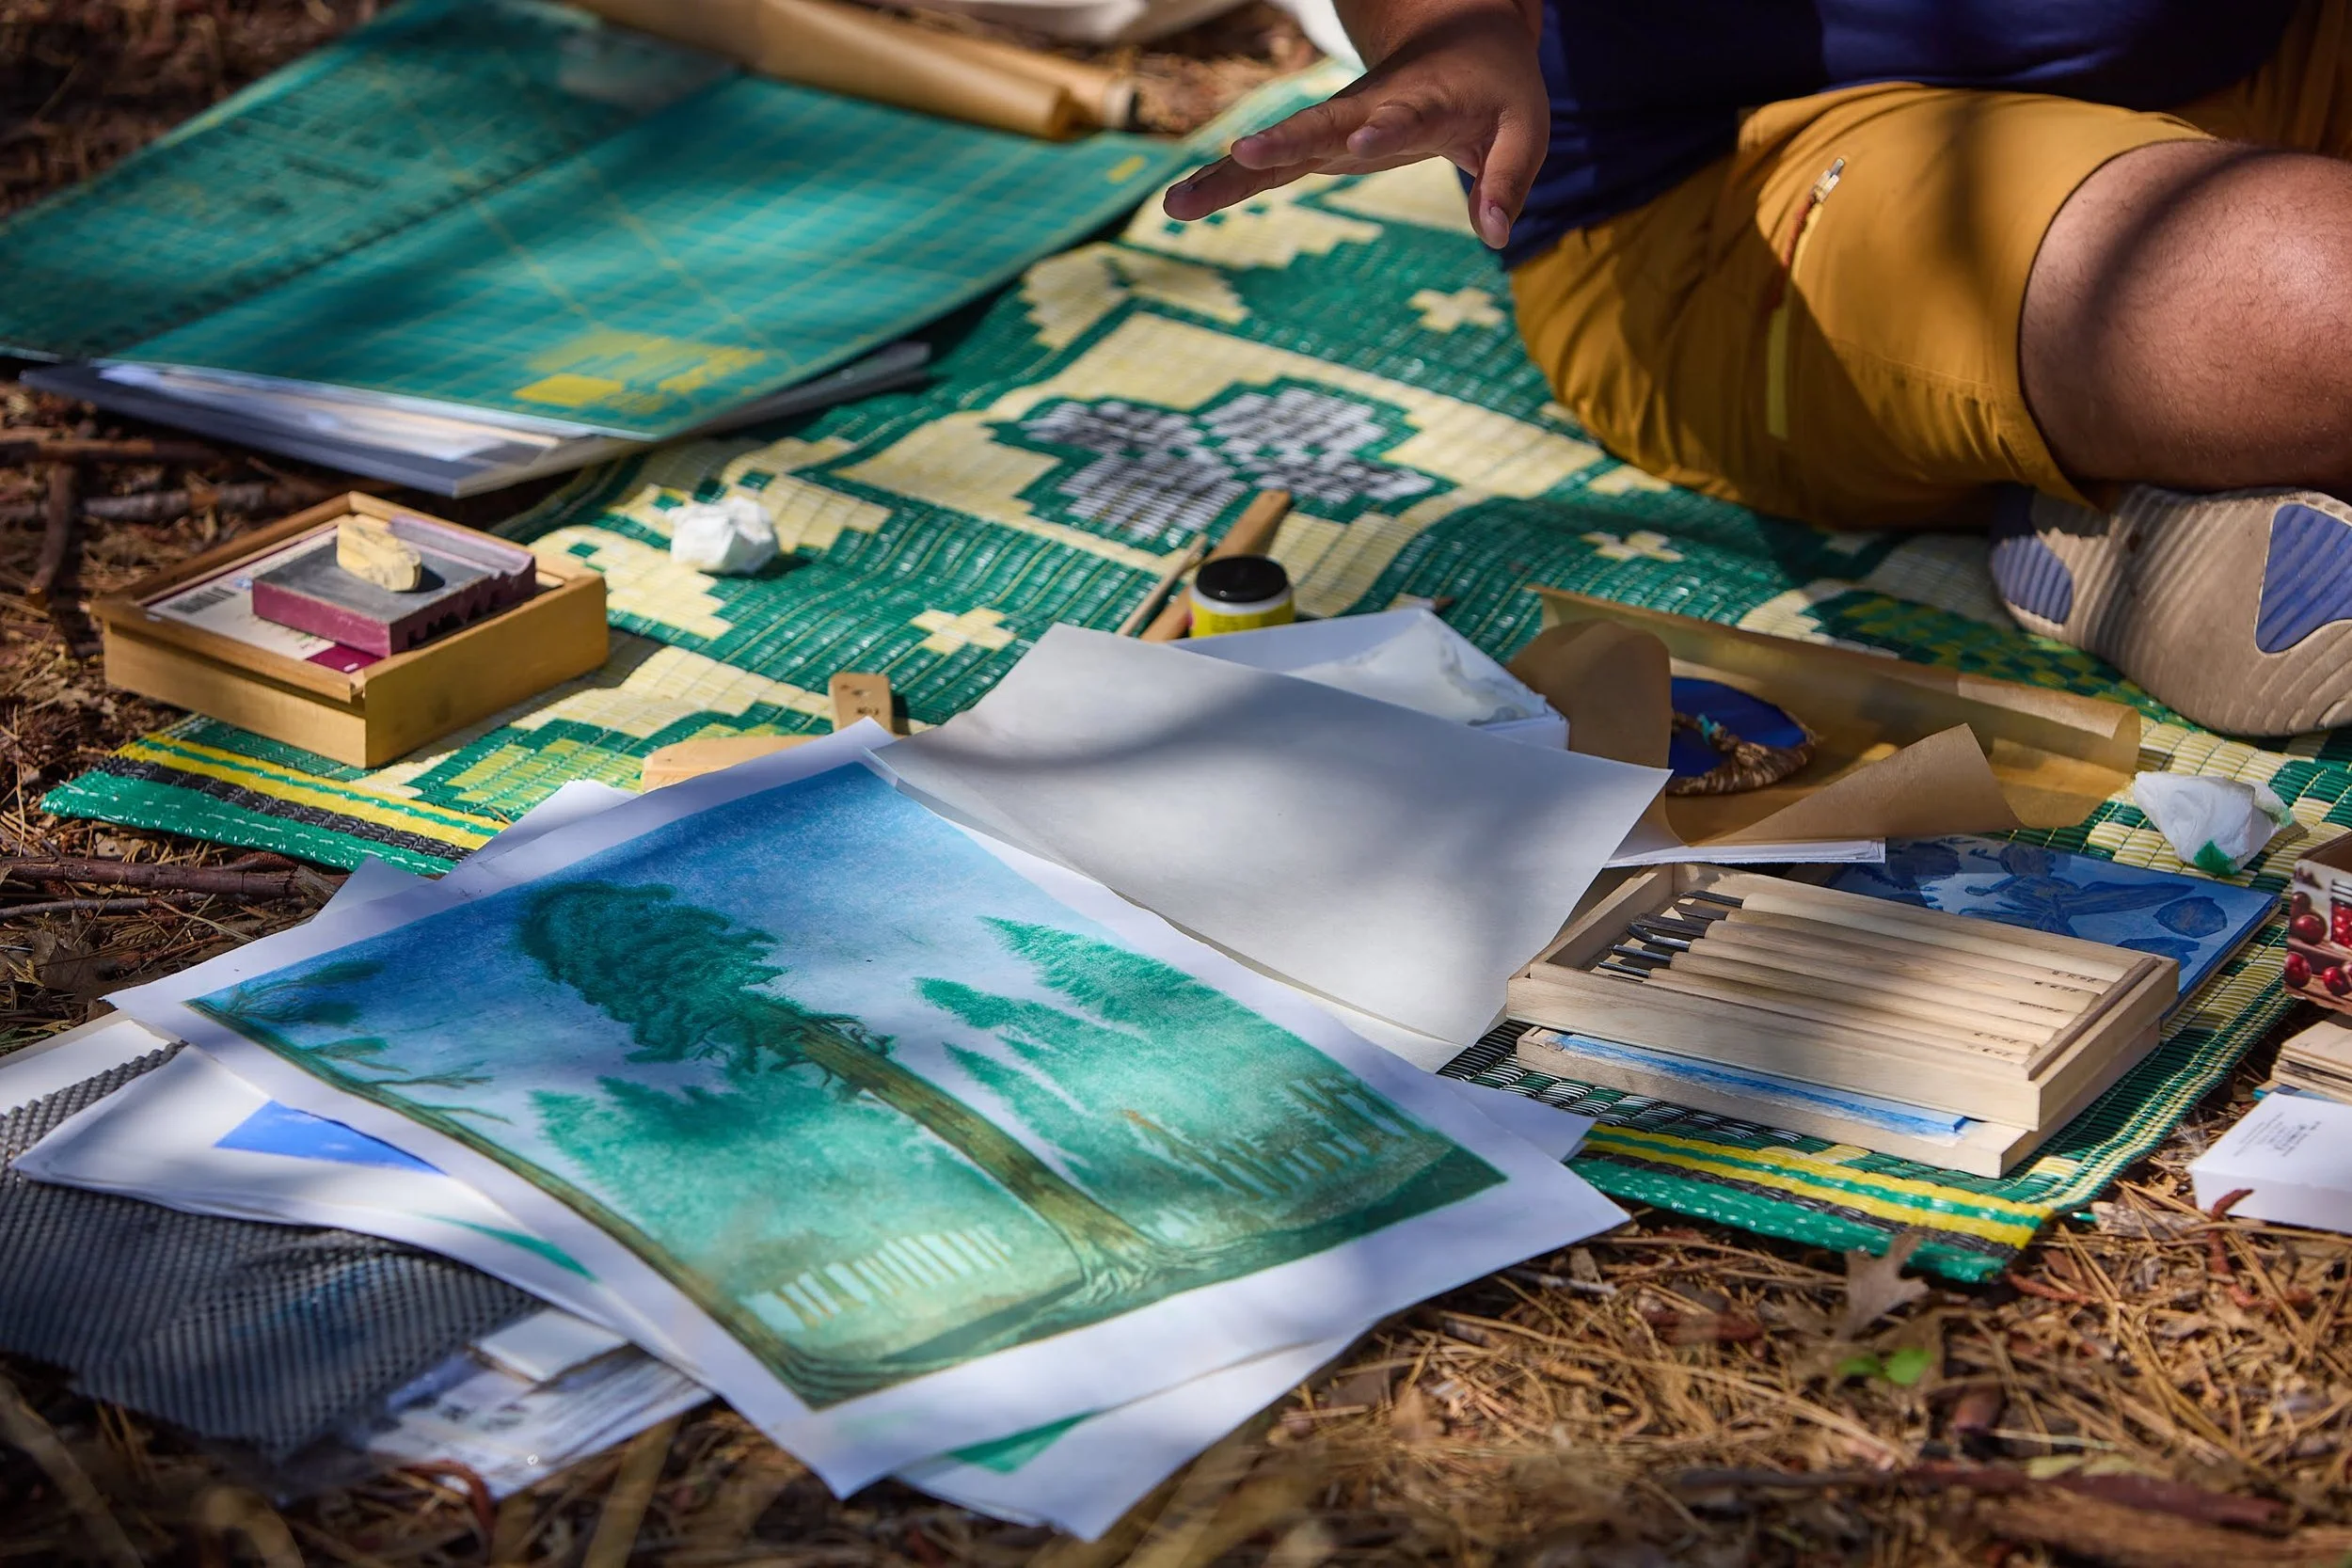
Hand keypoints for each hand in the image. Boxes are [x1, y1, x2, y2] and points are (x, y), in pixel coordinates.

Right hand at [1161, 0, 1547, 249]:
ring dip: (1229, 174)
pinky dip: (1225, 185)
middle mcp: (1368, 110)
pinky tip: (1179, 206)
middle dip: (1281, 142)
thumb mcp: (1524, 129)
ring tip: (1178, 202)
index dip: (1384, 129)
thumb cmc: (1494, 89)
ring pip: (1278, 151)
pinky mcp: (1317, 148)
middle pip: (1319, 127)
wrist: (1456, 42)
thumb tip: (1495, 236)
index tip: (1359, 141)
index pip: (1401, 115)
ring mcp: (1335, 129)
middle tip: (1241, 153)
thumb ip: (1509, 179)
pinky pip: (1267, 170)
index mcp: (1423, 101)